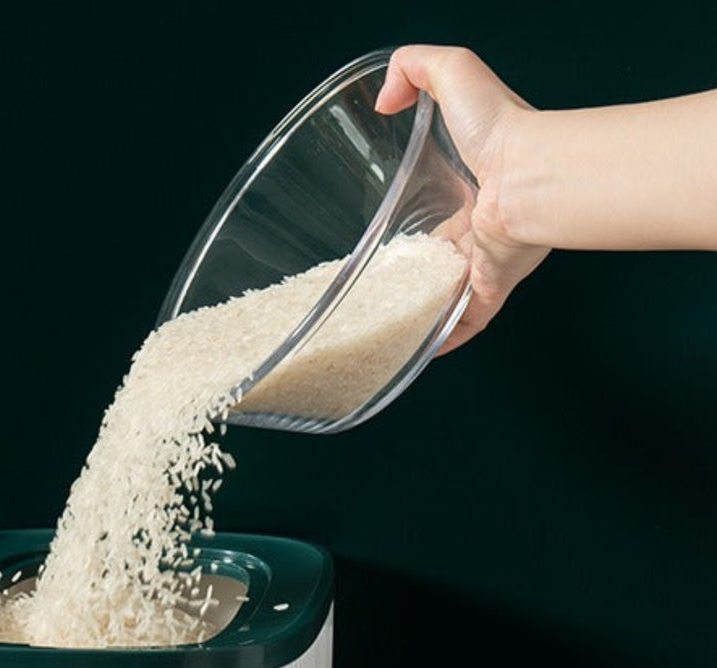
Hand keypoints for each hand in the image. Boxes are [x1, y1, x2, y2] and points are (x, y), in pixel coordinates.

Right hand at [376, 46, 548, 349]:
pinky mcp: (488, 291)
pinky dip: (443, 342)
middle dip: (418, 271)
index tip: (393, 232)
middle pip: (444, 258)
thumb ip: (416, 66)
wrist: (533, 175)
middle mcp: (480, 230)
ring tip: (386, 323)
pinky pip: (465, 325)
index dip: (418, 218)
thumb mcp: (455, 72)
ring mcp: (485, 264)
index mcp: (472, 188)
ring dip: (423, 311)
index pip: (442, 209)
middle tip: (383, 282)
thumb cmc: (502, 127)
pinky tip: (416, 352)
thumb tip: (384, 100)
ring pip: (450, 296)